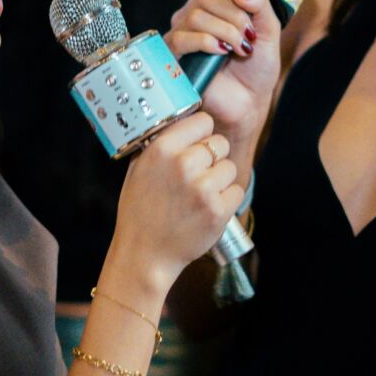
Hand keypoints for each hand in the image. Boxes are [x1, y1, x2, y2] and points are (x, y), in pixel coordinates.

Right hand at [112, 110, 241, 290]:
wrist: (145, 254)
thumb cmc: (140, 211)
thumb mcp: (139, 169)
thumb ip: (161, 144)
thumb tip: (182, 121)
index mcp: (161, 149)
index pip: (202, 120)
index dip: (201, 133)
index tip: (196, 144)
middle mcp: (183, 165)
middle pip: (219, 143)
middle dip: (212, 158)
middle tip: (197, 175)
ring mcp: (202, 188)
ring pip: (230, 167)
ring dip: (219, 179)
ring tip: (199, 195)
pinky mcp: (218, 211)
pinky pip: (236, 191)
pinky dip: (226, 200)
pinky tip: (206, 209)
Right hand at [166, 0, 280, 138]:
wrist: (248, 102)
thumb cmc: (255, 68)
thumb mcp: (268, 32)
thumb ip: (262, 5)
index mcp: (213, 5)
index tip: (250, 16)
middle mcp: (193, 15)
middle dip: (234, 16)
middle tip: (247, 38)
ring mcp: (182, 35)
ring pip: (196, 16)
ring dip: (225, 31)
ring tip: (239, 50)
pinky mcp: (174, 56)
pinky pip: (180, 38)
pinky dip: (205, 42)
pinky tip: (220, 52)